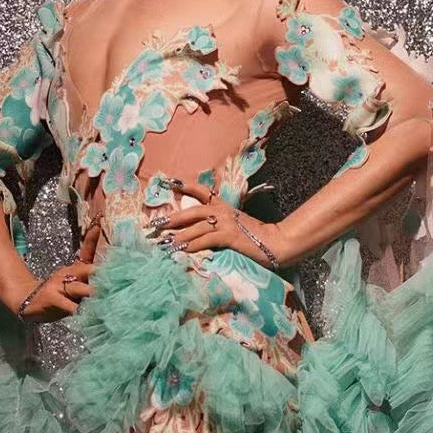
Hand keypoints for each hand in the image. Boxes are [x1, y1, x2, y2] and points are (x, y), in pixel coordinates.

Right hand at [20, 221, 101, 319]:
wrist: (28, 300)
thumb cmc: (57, 292)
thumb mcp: (72, 281)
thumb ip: (89, 277)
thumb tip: (109, 271)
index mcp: (75, 268)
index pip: (86, 250)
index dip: (92, 237)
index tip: (99, 222)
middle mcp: (68, 274)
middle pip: (87, 269)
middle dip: (101, 272)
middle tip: (117, 276)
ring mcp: (59, 286)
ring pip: (79, 288)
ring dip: (92, 292)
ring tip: (104, 296)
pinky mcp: (53, 299)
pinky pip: (69, 306)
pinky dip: (79, 311)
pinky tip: (89, 314)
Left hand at [148, 181, 296, 269]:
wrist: (276, 242)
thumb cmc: (257, 236)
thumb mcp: (238, 224)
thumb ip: (221, 223)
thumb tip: (203, 229)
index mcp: (224, 206)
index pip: (203, 191)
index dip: (186, 186)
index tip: (170, 182)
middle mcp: (223, 211)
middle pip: (192, 211)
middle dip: (173, 218)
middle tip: (156, 224)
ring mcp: (226, 223)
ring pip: (196, 227)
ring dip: (178, 236)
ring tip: (163, 242)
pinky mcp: (229, 236)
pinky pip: (206, 240)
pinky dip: (192, 245)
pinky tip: (181, 250)